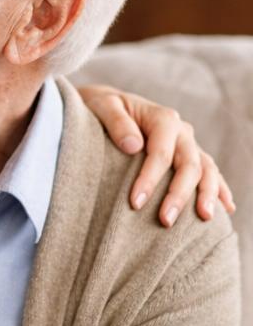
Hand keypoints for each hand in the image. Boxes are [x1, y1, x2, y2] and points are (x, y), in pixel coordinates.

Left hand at [78, 84, 233, 225]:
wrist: (107, 104)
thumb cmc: (101, 107)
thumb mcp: (103, 106)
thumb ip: (117, 123)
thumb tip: (134, 146)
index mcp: (162, 118)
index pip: (161, 153)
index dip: (150, 179)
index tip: (136, 203)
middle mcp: (181, 131)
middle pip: (189, 165)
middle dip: (179, 195)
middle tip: (165, 221)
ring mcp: (188, 143)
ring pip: (206, 169)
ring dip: (207, 195)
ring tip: (204, 219)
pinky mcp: (189, 154)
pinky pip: (209, 171)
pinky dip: (219, 189)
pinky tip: (226, 209)